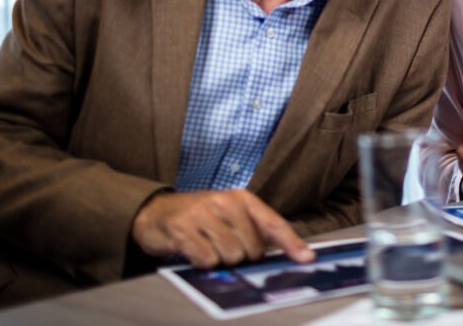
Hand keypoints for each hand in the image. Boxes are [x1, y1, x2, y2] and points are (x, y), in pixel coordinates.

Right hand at [130, 189, 314, 267]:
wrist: (156, 212)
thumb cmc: (199, 216)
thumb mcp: (230, 216)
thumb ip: (255, 231)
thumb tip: (287, 252)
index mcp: (242, 199)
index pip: (273, 223)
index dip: (291, 243)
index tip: (306, 258)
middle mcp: (224, 202)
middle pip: (252, 248)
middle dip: (241, 256)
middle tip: (224, 248)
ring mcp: (203, 213)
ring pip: (231, 256)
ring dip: (221, 261)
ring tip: (208, 247)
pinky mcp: (183, 228)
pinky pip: (207, 260)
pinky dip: (203, 263)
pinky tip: (194, 251)